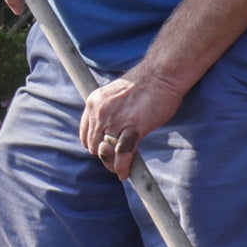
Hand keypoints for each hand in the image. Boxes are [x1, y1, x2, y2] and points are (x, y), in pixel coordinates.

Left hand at [75, 59, 192, 181]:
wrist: (161, 74)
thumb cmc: (144, 83)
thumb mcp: (115, 93)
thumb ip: (109, 110)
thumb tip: (112, 128)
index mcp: (94, 102)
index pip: (85, 133)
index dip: (93, 145)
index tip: (103, 149)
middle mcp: (100, 113)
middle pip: (94, 146)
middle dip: (104, 156)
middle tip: (114, 161)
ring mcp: (116, 121)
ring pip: (106, 153)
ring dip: (112, 164)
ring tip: (119, 169)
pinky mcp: (133, 128)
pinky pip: (123, 154)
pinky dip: (122, 166)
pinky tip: (125, 172)